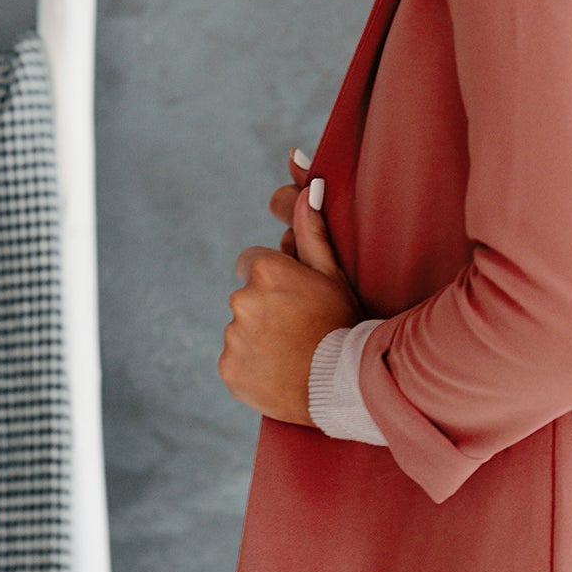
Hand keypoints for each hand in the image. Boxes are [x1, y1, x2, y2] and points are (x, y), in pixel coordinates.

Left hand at [218, 147, 364, 425]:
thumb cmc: (343, 323)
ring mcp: (233, 336)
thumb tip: (310, 187)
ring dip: (258, 337)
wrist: (343, 384)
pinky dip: (252, 366)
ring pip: (240, 330)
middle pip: (245, 296)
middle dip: (264, 307)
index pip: (250, 262)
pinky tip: (280, 370)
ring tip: (293, 351)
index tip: (293, 296)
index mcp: (266, 271)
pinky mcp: (228, 369)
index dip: (272, 278)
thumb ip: (312, 231)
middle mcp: (242, 299)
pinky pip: (235, 361)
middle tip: (298, 326)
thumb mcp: (333, 274)